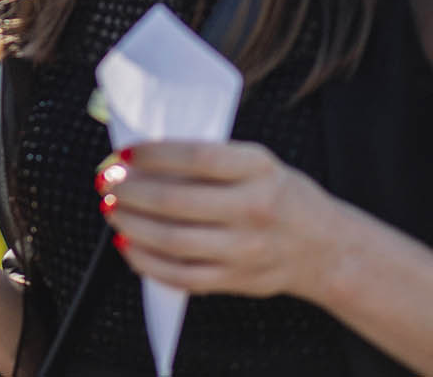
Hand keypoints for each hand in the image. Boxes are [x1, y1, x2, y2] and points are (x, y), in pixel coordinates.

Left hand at [101, 140, 339, 299]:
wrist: (325, 248)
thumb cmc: (279, 196)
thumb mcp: (258, 163)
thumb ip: (211, 158)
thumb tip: (142, 156)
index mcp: (259, 169)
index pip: (197, 156)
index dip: (154, 155)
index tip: (125, 153)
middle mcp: (255, 209)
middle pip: (177, 202)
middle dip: (131, 192)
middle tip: (107, 182)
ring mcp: (246, 249)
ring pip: (174, 241)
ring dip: (132, 225)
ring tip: (111, 209)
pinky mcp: (237, 280)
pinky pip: (182, 276)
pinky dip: (147, 262)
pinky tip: (128, 244)